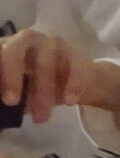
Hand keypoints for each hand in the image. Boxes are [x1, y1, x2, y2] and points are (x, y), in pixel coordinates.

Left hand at [0, 29, 119, 125]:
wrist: (75, 82)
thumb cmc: (36, 85)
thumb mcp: (17, 91)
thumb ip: (5, 93)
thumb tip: (2, 104)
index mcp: (5, 47)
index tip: (1, 98)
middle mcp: (25, 40)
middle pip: (14, 50)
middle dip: (11, 77)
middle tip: (11, 102)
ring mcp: (51, 43)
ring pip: (44, 63)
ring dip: (42, 93)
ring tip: (41, 117)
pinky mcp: (74, 53)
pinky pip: (73, 67)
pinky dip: (71, 86)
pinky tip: (69, 101)